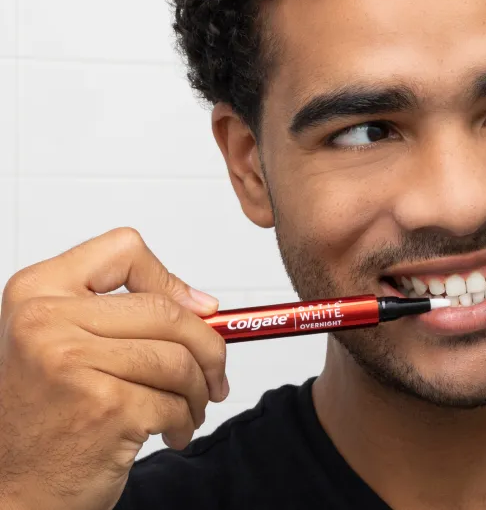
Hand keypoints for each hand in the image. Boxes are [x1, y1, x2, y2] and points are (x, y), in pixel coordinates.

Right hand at [0, 228, 227, 509]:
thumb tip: (202, 306)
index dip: (169, 280)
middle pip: (165, 311)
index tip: (195, 310)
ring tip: (190, 407)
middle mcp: (47, 321)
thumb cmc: (45, 415)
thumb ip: (123, 312)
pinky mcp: (105, 407)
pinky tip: (171, 430)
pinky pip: (175, 402)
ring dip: (199, 389)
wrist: (12, 491)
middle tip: (215, 373)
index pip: (124, 250)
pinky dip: (186, 420)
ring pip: (178, 358)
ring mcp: (73, 363)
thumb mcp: (63, 342)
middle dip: (208, 346)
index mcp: (37, 291)